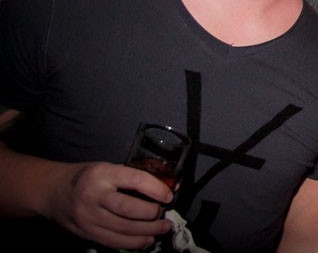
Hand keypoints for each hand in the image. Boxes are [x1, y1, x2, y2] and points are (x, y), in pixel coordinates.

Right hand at [45, 161, 173, 249]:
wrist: (54, 191)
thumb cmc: (88, 177)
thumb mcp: (108, 168)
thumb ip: (133, 177)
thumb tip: (168, 186)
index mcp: (103, 174)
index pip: (135, 179)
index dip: (156, 189)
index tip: (169, 195)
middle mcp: (94, 195)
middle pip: (129, 209)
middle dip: (152, 214)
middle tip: (164, 214)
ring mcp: (88, 217)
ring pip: (123, 229)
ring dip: (148, 231)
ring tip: (163, 228)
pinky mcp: (86, 233)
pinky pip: (113, 241)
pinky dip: (133, 243)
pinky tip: (146, 240)